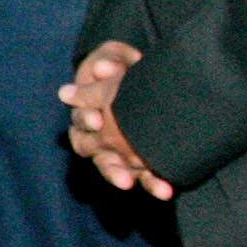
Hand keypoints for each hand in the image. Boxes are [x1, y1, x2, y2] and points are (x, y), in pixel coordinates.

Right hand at [62, 40, 175, 197]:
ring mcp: (117, 151)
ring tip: (133, 184)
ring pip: (114, 169)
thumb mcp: (116, 56)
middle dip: (106, 162)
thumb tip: (102, 68)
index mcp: (86, 111)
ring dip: (122, 177)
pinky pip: (144, 177)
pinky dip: (154, 184)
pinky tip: (166, 190)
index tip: (98, 120)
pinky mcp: (139, 161)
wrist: (151, 79)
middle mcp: (97, 136)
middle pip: (93, 153)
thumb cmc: (123, 67)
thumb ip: (110, 59)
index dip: (86, 118)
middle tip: (120, 172)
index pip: (80, 120)